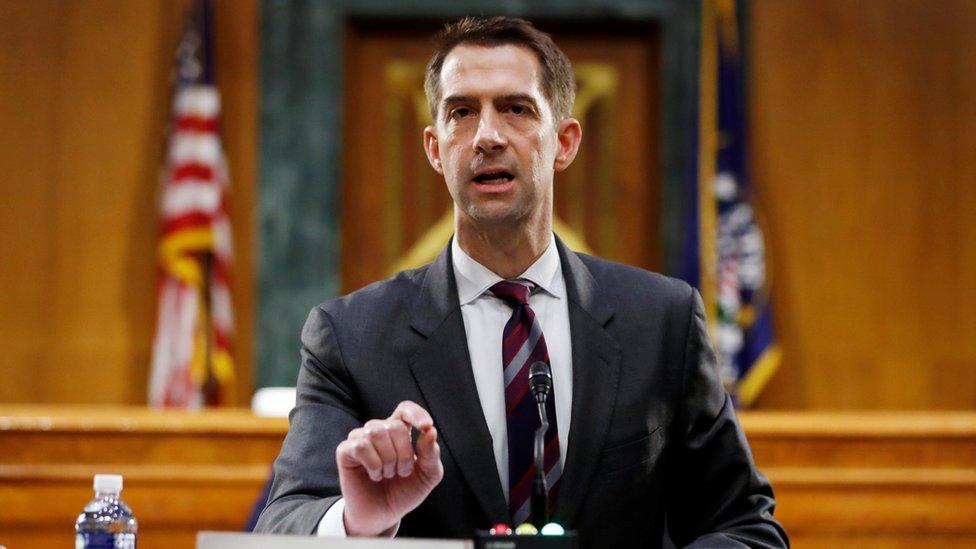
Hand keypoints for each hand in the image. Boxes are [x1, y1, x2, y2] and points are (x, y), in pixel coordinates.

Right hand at [336, 400, 443, 535]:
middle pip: (394, 425)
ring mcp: (360, 438)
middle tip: (402, 472)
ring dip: (388, 459)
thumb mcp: (427, 475)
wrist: (383, 515)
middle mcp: (379, 430)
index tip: (426, 427)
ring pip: (376, 432)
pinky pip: (360, 445)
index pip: (406, 409)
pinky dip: (373, 463)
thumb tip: (430, 431)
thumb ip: (431, 454)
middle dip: (404, 453)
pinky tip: (375, 475)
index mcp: (400, 431)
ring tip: (388, 474)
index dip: (416, 414)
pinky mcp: (346, 451)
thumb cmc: (404, 491)